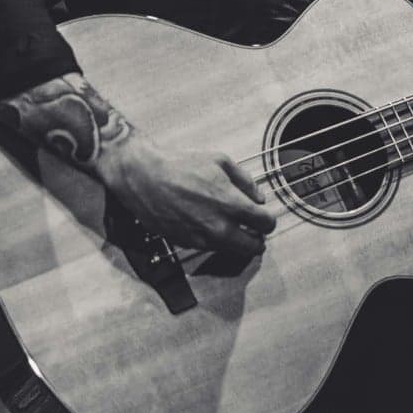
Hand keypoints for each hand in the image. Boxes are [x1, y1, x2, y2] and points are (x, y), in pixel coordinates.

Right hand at [100, 137, 276, 255]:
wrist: (145, 178)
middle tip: (254, 229)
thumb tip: (258, 198)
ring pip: (232, 250)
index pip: (266, 224)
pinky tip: (209, 224)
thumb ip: (245, 181)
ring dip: (237, 241)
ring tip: (231, 224)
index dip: (268, 220)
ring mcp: (202, 239)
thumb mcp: (220, 162)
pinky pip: (211, 248)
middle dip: (257, 238)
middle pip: (253, 247)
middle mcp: (219, 227)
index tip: (264, 217)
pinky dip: (216, 240)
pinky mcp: (187, 244)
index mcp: (231, 204)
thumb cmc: (181, 166)